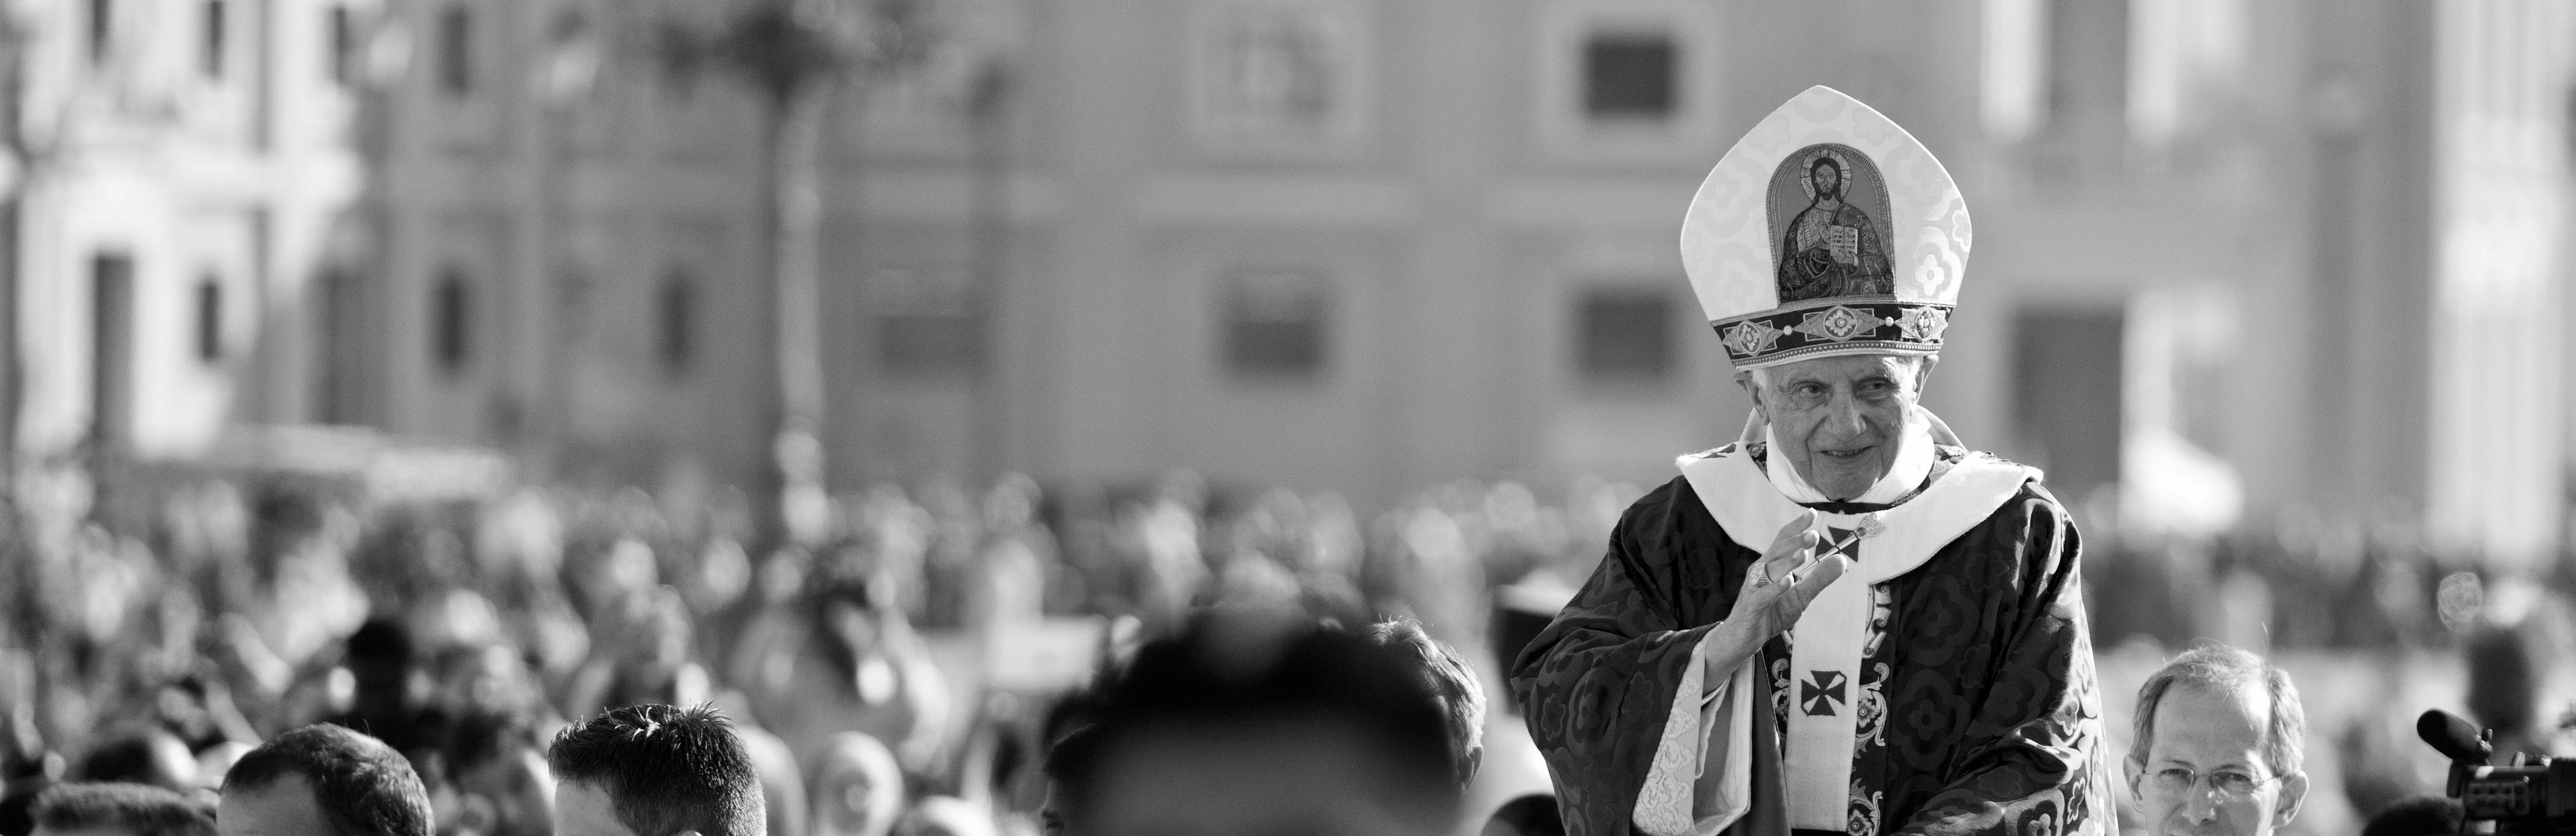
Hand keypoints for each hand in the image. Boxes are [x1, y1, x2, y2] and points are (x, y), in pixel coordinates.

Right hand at [1703, 510, 1851, 685]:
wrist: (1743, 637)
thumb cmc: (1771, 612)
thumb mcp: (1801, 596)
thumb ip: (1819, 578)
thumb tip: (1841, 559)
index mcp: (1772, 565)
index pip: (1783, 541)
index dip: (1796, 526)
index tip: (1812, 514)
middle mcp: (1760, 572)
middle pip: (1777, 551)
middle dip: (1795, 542)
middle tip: (1813, 534)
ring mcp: (1754, 588)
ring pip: (1770, 570)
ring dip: (1787, 561)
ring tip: (1804, 553)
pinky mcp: (1752, 607)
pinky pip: (1763, 595)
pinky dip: (1775, 588)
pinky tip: (1788, 581)